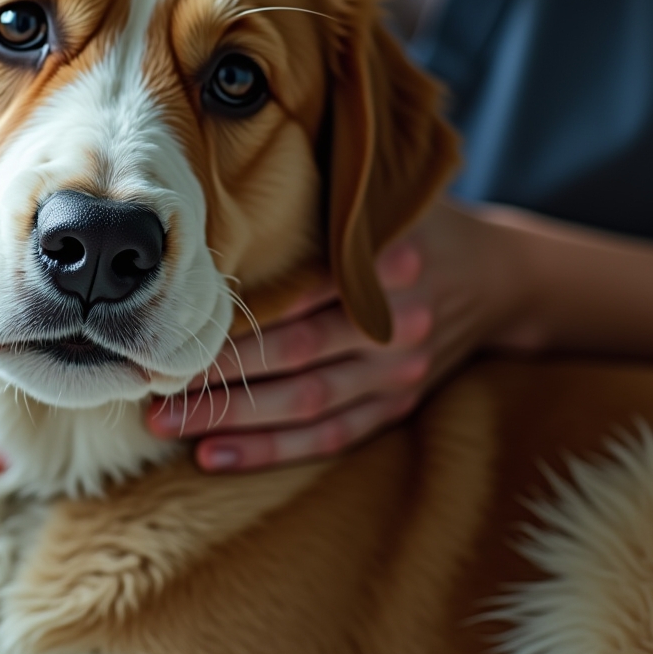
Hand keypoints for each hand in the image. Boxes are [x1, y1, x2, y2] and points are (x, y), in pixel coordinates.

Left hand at [147, 201, 534, 471]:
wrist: (501, 277)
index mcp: (385, 264)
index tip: (172, 327)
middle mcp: (398, 321)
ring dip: (233, 419)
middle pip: (295, 354)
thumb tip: (224, 196)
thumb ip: (324, 204)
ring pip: (307, 403)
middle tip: (150, 383)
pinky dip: (273, 450)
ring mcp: (402, 371)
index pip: (298, 296)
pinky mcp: (400, 405)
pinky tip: (216, 457)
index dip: (235, 318)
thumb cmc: (415, 227)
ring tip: (166, 425)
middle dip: (219, 374)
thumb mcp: (381, 202)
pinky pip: (332, 437)